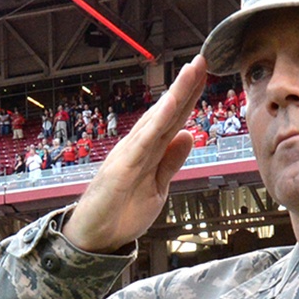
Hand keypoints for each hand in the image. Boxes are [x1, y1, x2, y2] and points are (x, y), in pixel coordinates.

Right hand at [61, 54, 208, 253]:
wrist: (94, 238)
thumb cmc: (120, 213)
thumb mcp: (157, 187)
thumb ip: (171, 162)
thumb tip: (188, 136)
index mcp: (148, 152)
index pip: (172, 120)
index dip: (188, 97)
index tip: (204, 75)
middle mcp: (138, 147)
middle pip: (166, 113)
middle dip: (184, 87)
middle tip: (202, 60)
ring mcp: (129, 155)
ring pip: (156, 120)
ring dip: (174, 95)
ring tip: (191, 71)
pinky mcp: (121, 169)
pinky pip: (143, 142)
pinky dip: (157, 122)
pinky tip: (171, 105)